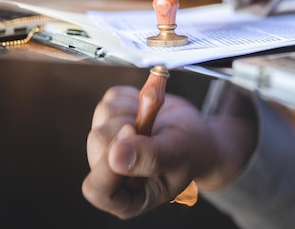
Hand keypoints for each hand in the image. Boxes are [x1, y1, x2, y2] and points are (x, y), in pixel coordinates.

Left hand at [82, 85, 256, 218]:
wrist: (196, 135)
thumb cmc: (191, 152)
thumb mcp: (178, 156)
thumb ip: (151, 157)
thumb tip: (115, 156)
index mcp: (126, 197)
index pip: (98, 188)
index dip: (110, 161)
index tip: (133, 133)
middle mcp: (110, 173)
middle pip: (98, 141)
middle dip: (129, 126)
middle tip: (154, 129)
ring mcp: (106, 144)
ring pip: (104, 115)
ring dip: (134, 111)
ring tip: (153, 122)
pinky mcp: (110, 118)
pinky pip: (112, 98)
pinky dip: (133, 97)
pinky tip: (147, 111)